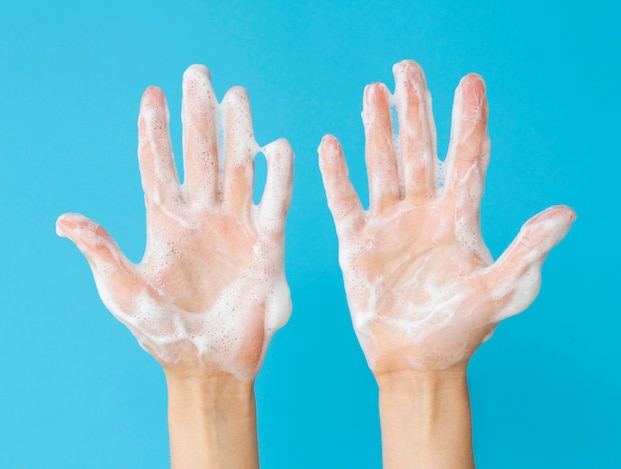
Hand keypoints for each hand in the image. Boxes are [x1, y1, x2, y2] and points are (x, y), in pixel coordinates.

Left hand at [57, 65, 293, 380]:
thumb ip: (102, 255)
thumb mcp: (125, 294)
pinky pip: (274, 205)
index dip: (154, 131)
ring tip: (236, 95)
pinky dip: (278, 178)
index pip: (157, 167)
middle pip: (199, 156)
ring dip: (237, 133)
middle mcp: (202, 218)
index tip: (152, 94)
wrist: (210, 364)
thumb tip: (64, 221)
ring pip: (238, 170)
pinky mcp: (267, 246)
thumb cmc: (163, 334)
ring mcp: (236, 228)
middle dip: (197, 116)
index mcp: (165, 225)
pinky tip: (278, 147)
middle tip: (198, 74)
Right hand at [319, 60, 574, 375]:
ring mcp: (388, 225)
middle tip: (408, 68)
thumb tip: (566, 213)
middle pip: (419, 151)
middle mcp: (423, 213)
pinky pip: (344, 202)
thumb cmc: (461, 330)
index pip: (465, 160)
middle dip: (415, 110)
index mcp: (459, 219)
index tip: (469, 83)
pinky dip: (336, 175)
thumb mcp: (502, 292)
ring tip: (373, 92)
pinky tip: (330, 145)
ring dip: (377, 130)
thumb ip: (527, 252)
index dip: (467, 122)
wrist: (415, 360)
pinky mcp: (357, 244)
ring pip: (382, 167)